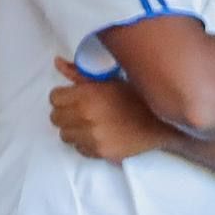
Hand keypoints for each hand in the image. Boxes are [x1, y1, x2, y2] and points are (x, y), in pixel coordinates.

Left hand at [51, 57, 176, 162]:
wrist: (160, 124)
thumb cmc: (134, 97)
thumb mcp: (108, 80)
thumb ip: (79, 74)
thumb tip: (57, 62)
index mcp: (88, 95)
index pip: (54, 98)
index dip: (62, 97)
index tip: (72, 98)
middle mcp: (86, 116)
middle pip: (55, 118)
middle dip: (65, 113)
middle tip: (79, 111)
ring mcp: (93, 137)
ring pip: (65, 135)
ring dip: (73, 129)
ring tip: (89, 124)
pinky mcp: (100, 152)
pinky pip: (79, 149)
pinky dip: (85, 143)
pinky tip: (98, 135)